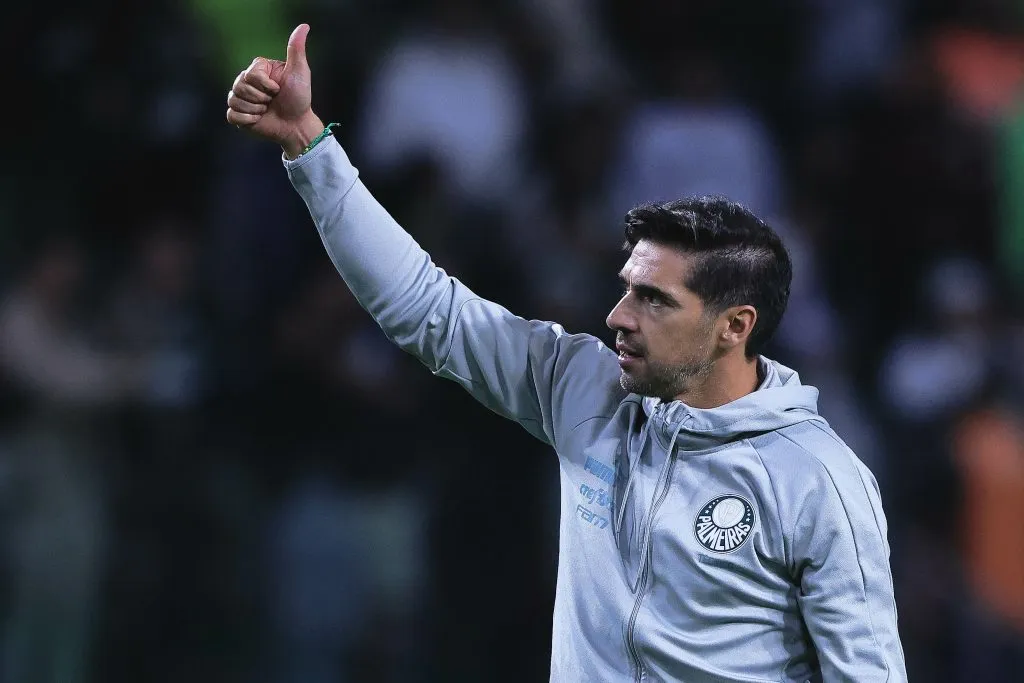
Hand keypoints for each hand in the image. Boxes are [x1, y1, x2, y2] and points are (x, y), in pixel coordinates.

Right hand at [226, 24, 324, 157]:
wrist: (296, 125)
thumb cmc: (299, 98)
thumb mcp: (300, 72)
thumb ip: (296, 50)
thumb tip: (304, 26)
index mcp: (259, 69)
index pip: (250, 74)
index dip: (265, 86)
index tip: (278, 89)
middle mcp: (247, 81)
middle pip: (239, 86)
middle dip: (260, 98)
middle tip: (272, 101)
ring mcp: (241, 98)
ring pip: (234, 100)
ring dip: (255, 109)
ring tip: (266, 110)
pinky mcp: (238, 114)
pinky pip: (232, 115)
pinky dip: (247, 119)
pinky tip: (258, 119)